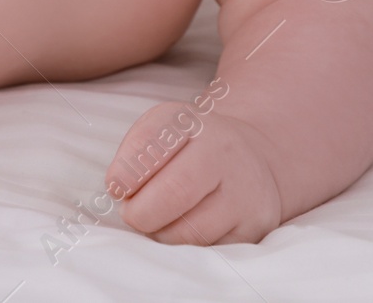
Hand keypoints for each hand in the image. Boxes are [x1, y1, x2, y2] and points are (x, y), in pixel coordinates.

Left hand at [106, 102, 283, 244]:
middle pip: (175, 192)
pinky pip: (209, 250)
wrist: (249, 158)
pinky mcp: (256, 225)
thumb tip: (119, 190)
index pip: (152, 145)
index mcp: (190, 123)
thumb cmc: (190, 148)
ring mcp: (245, 190)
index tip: (117, 188)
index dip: (127, 173)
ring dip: (161, 233)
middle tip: (131, 214)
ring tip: (158, 221)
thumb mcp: (159, 131)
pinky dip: (187, 247)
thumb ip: (134, 154)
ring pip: (191, 231)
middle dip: (141, 213)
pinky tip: (185, 229)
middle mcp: (223, 152)